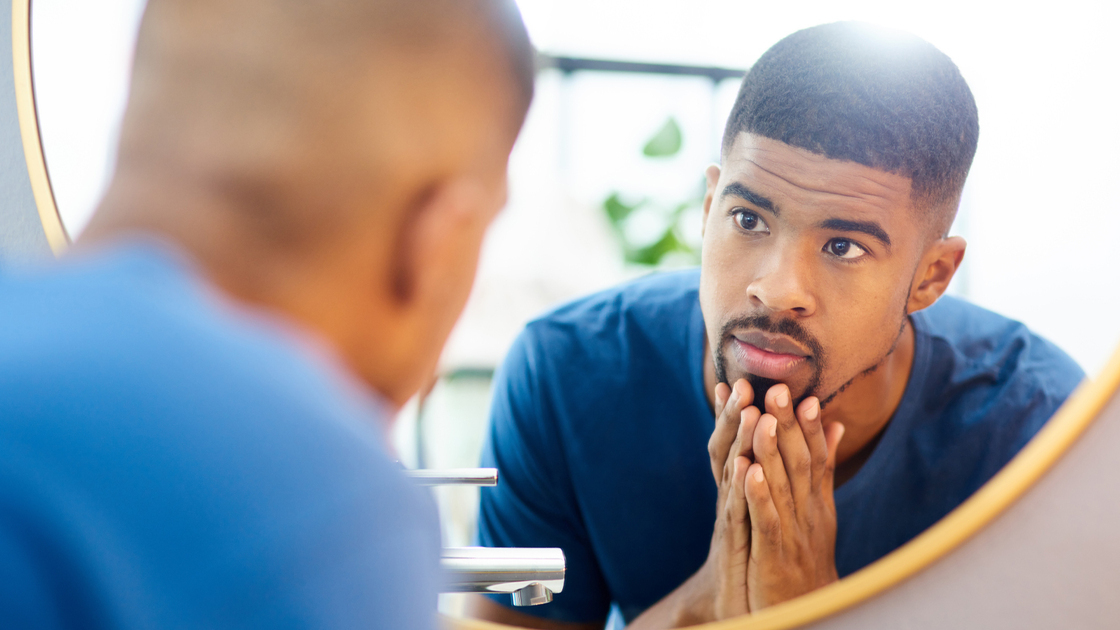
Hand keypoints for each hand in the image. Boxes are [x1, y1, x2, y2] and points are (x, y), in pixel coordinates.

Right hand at [625, 379, 764, 627]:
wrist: (743, 605)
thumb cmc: (755, 554)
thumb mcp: (770, 509)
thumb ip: (785, 473)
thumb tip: (819, 436)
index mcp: (739, 490)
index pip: (735, 445)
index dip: (734, 415)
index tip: (738, 382)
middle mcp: (729, 500)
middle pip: (727, 452)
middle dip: (733, 418)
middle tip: (740, 385)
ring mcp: (730, 521)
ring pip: (732, 475)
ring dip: (738, 443)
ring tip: (748, 413)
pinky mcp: (736, 545)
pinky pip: (737, 512)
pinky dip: (741, 488)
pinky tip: (745, 466)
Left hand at [745, 384, 844, 610]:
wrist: (808, 614)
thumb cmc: (807, 559)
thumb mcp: (819, 514)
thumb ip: (822, 472)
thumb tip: (833, 427)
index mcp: (818, 504)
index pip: (817, 458)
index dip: (810, 426)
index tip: (804, 393)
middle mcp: (810, 515)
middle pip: (800, 463)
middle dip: (788, 425)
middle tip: (777, 389)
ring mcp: (793, 534)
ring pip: (782, 486)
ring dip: (770, 450)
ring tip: (758, 417)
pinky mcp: (774, 555)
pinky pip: (765, 520)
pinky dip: (757, 495)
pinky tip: (747, 471)